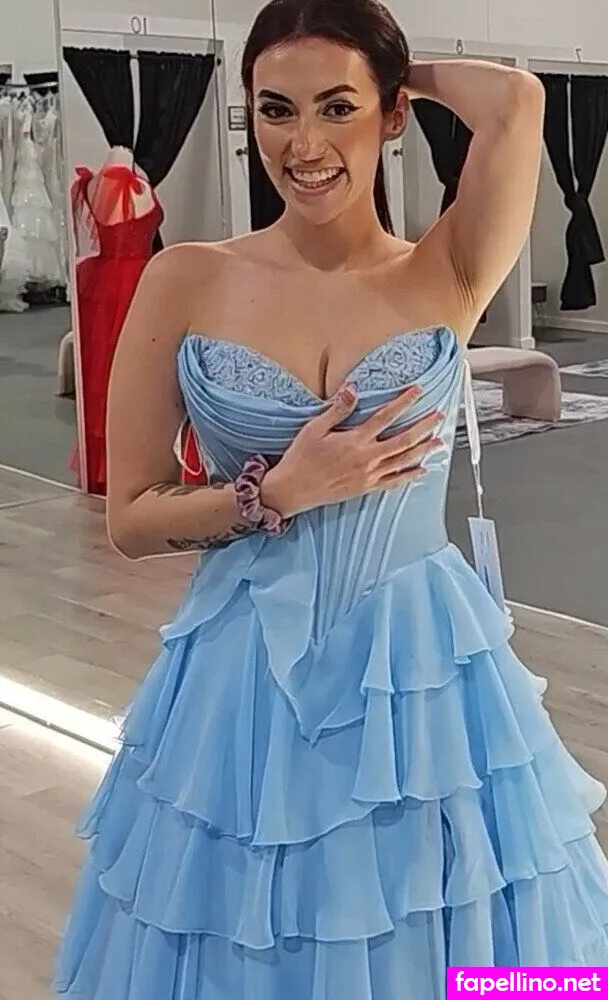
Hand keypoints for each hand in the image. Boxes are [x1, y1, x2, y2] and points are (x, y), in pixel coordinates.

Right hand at [262, 383, 442, 517]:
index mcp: (355, 440)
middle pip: (403, 440)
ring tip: (438, 441)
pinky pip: (394, 482)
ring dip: (423, 449)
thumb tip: (353, 389)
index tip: (417, 391)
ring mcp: (368, 475)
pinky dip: (410, 476)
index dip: (404, 402)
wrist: (293, 490)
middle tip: (438, 415)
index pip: (385, 416)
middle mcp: (366, 458)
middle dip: (423, 426)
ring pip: (404, 461)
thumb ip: (337, 409)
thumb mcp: (314, 428)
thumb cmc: (301, 458)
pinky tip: (422, 470)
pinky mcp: (366, 488)